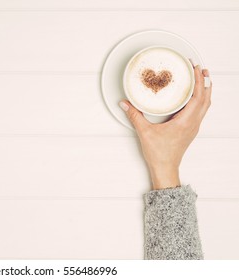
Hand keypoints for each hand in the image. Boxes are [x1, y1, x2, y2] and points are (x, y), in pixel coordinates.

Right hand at [120, 65, 211, 189]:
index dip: (198, 80)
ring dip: (205, 90)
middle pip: (206, 98)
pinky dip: (200, 99)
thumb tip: (126, 104)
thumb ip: (135, 116)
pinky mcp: (190, 129)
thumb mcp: (145, 132)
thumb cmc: (159, 154)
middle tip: (200, 68)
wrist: (165, 168)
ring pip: (205, 105)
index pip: (197, 96)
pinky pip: (200, 110)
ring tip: (201, 78)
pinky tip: (193, 97)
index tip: (195, 68)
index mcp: (185, 121)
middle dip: (205, 82)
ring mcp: (193, 126)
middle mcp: (193, 123)